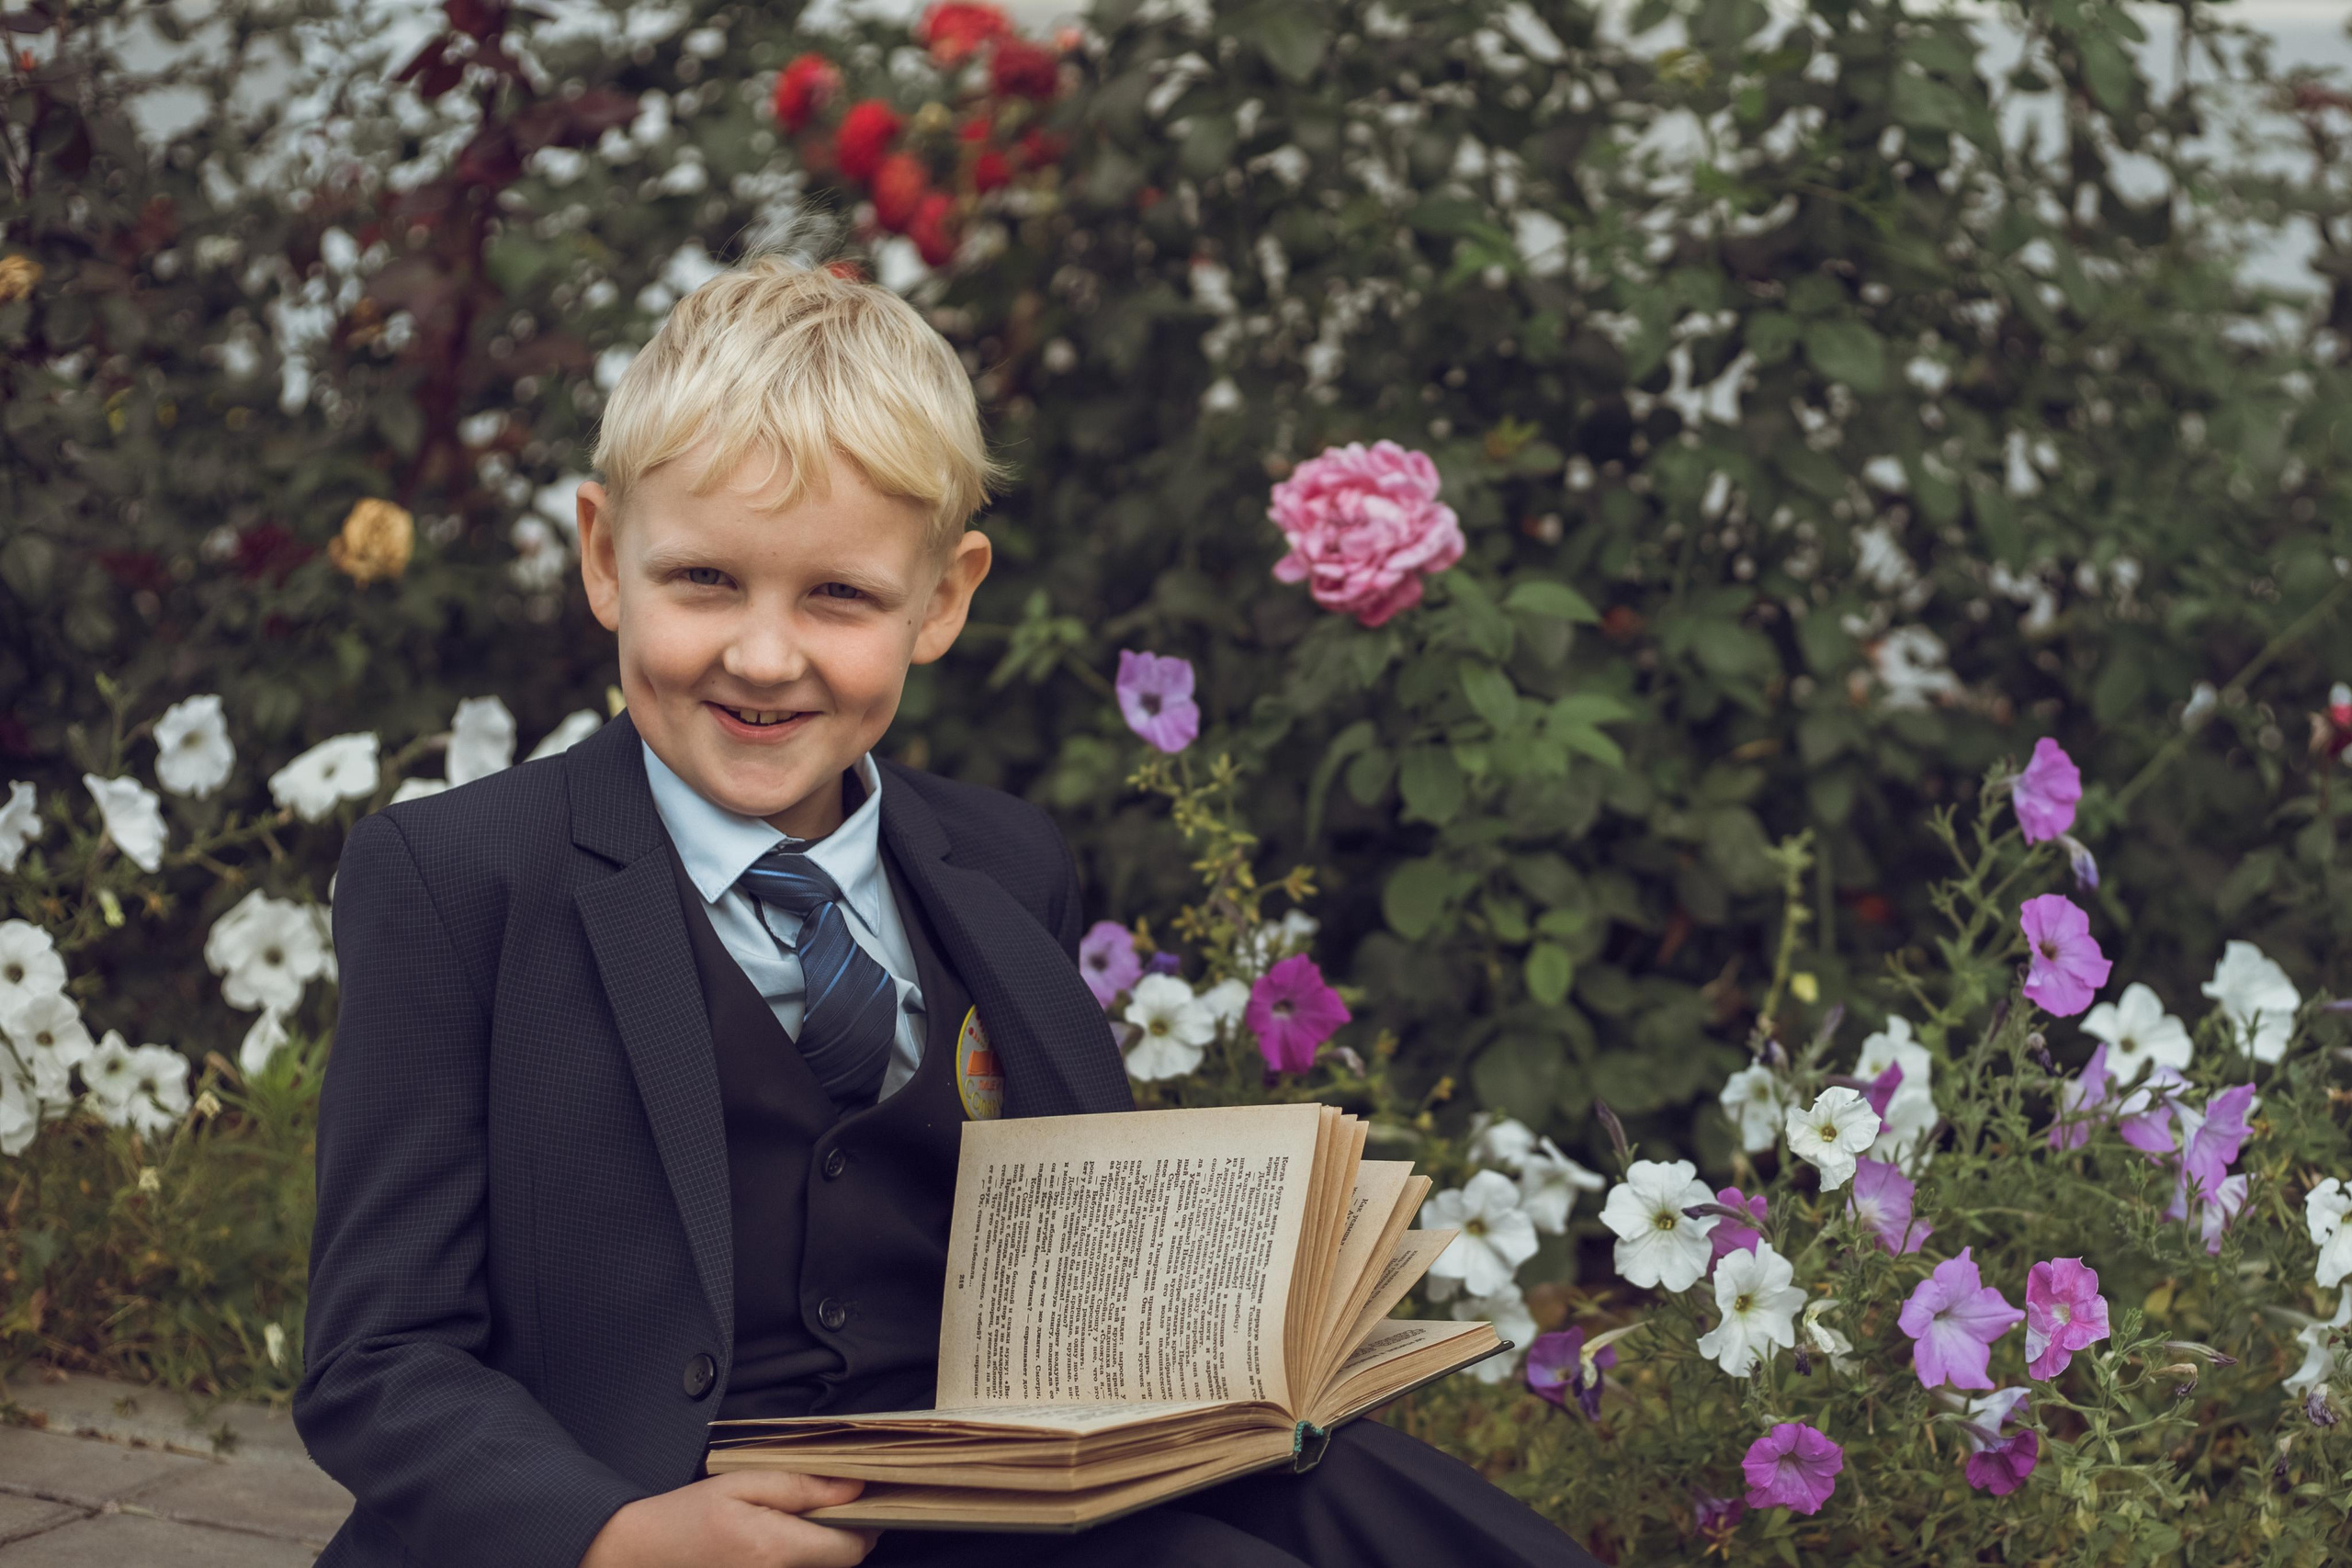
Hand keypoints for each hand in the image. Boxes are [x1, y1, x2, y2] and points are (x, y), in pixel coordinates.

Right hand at [580, 1472, 878, 1567]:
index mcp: (775, 1549)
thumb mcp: (743, 1483)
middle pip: (840, 1563)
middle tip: (825, 1504)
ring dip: (819, 1549)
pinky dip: (796, 1560)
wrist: (641, 1554)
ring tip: (794, 1522)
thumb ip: (802, 1486)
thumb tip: (854, 1487)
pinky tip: (775, 1543)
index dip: (865, 1524)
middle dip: (841, 1534)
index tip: (861, 1501)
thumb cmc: (686, 1516)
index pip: (852, 1549)